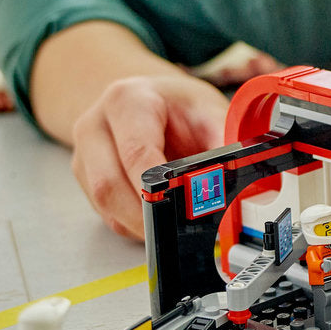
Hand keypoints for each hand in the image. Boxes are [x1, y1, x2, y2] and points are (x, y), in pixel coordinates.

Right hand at [70, 74, 228, 239]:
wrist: (152, 99)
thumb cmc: (178, 106)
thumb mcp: (209, 112)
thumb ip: (224, 145)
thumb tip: (246, 183)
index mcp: (127, 101)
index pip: (136, 152)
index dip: (159, 187)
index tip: (185, 207)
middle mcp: (96, 125)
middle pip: (109, 184)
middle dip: (147, 215)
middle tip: (181, 230)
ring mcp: (84, 153)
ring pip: (103, 203)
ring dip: (139, 224)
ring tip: (174, 227)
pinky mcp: (84, 177)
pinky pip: (105, 213)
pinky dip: (132, 224)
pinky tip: (157, 218)